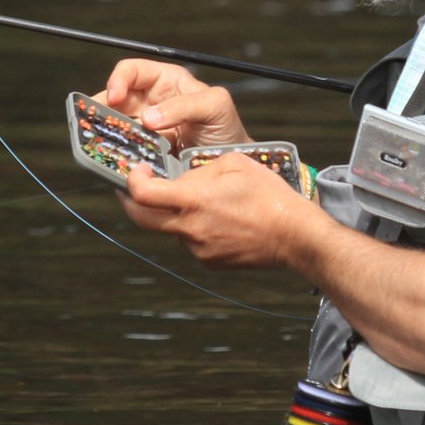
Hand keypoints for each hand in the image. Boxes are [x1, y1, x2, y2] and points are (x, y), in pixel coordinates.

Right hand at [99, 58, 250, 147]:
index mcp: (165, 82)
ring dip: (104, 132)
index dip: (118, 80)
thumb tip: (149, 118)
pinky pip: (120, 149)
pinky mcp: (140, 152)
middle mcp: (149, 102)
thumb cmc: (226, 129)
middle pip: (114, 99)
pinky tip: (113, 157)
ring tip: (97, 141)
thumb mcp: (215, 106)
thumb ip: (185, 105)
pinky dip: (113, 153)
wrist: (228, 165)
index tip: (115, 98)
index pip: (132, 71)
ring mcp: (143, 129)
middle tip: (95, 123)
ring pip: (112, 125)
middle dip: (101, 109)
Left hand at [117, 152, 310, 268]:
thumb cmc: (269, 195)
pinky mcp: (208, 261)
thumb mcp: (234, 163)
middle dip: (130, 201)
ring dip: (173, 213)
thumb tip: (180, 180)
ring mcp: (198, 249)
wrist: (294, 236)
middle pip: (141, 219)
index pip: (143, 195)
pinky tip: (218, 219)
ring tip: (203, 200)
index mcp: (194, 201)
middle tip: (133, 188)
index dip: (132, 180)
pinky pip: (190, 241)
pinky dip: (194, 228)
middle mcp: (190, 228)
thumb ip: (199, 170)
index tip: (138, 171)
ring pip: (170, 228)